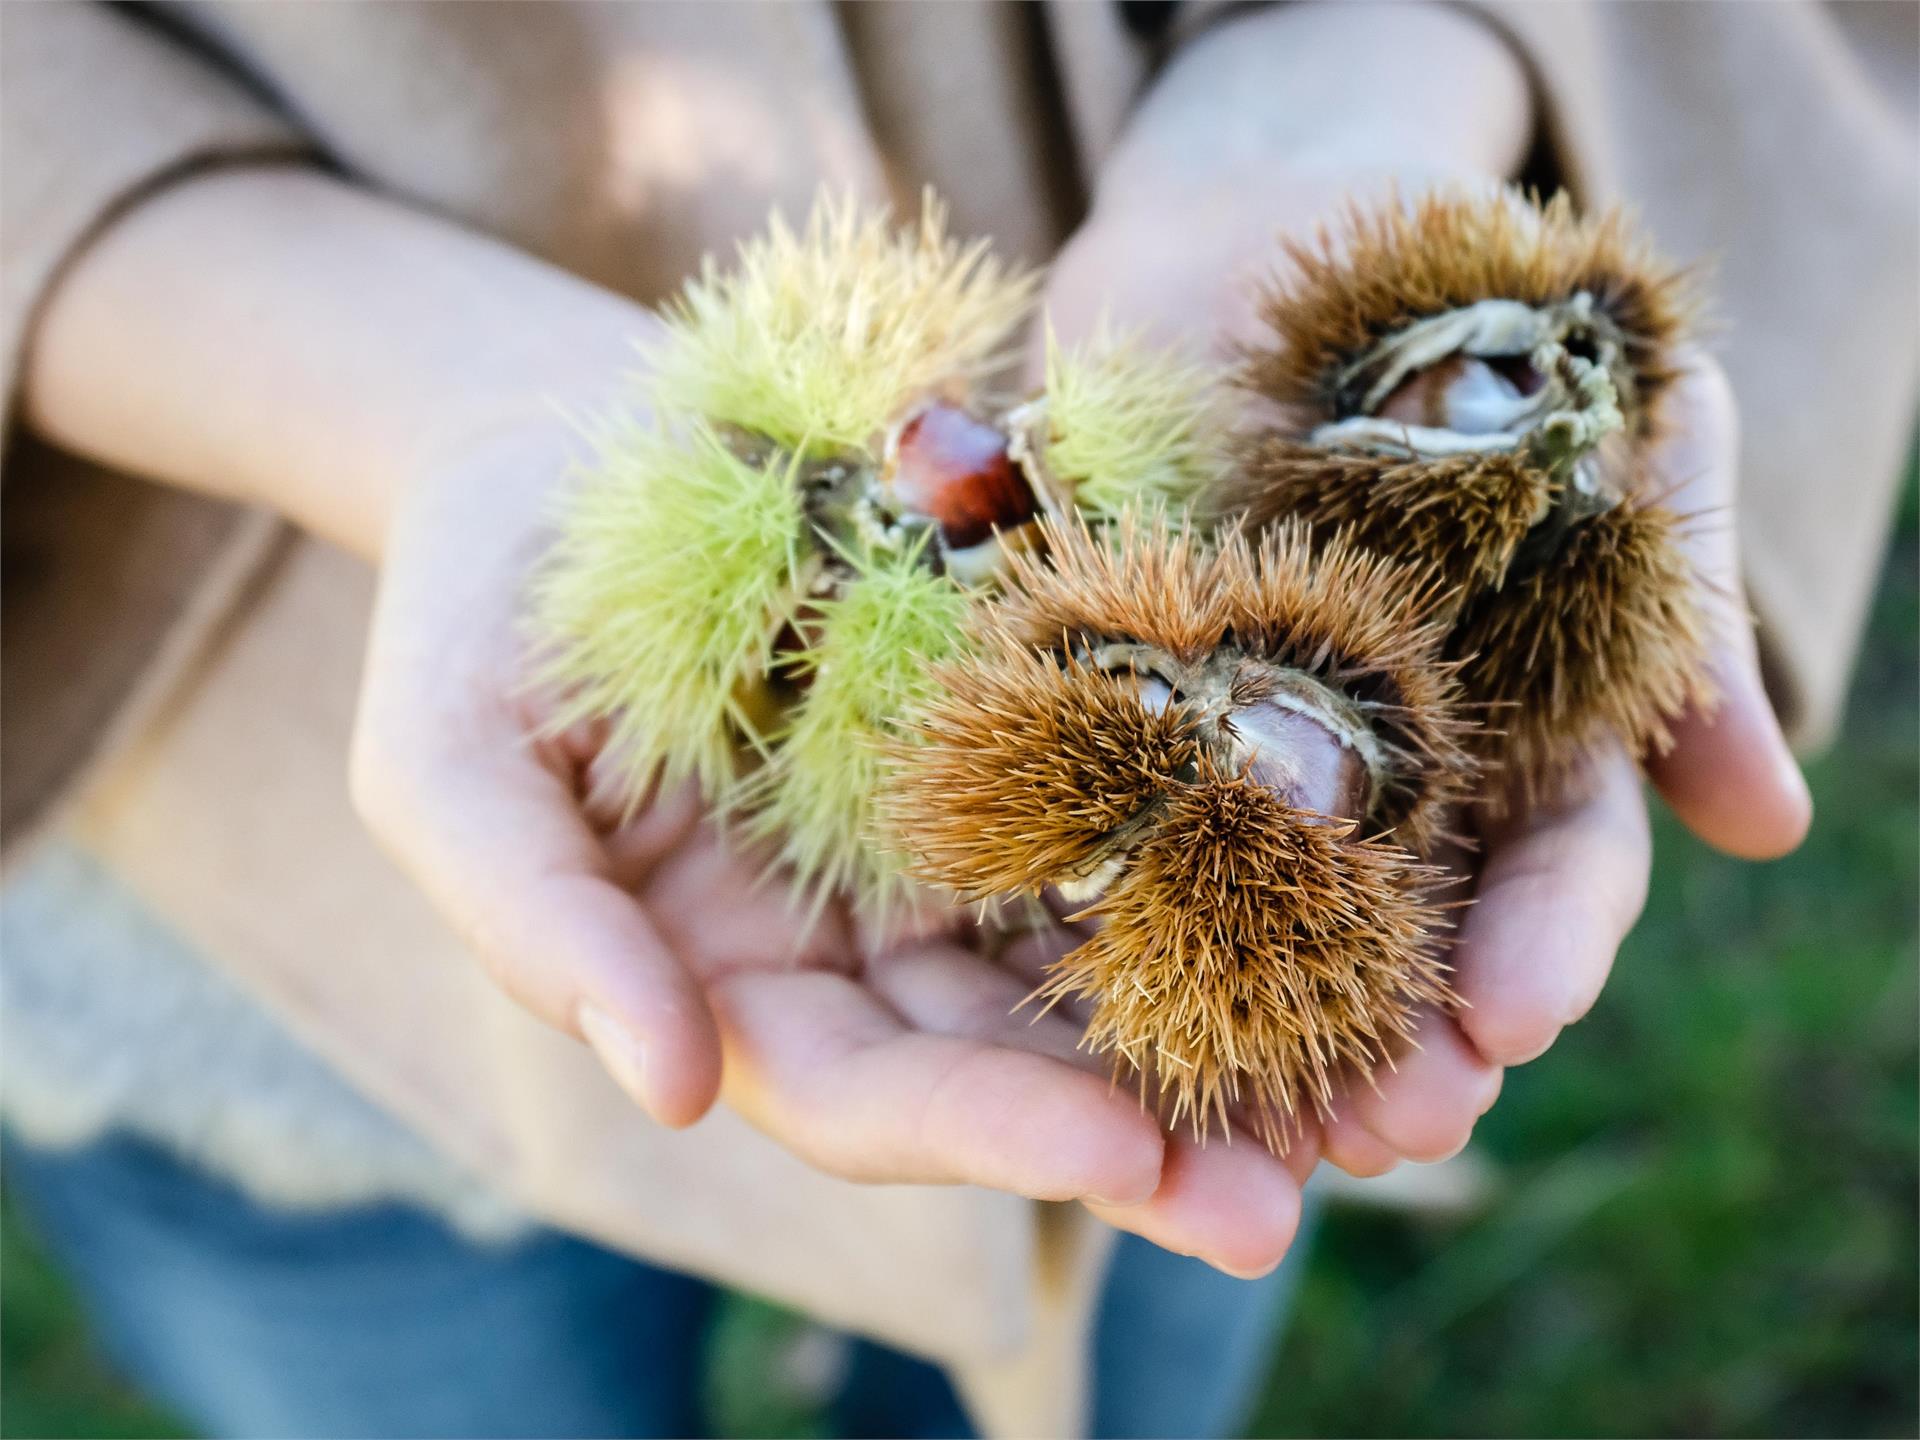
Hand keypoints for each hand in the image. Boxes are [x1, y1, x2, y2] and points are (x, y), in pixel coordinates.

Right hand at [350, 414, 1308, 1277]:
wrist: (577, 438)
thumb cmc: (483, 608)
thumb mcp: (448, 761)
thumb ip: (536, 924)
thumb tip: (672, 1092)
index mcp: (729, 982)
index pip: (862, 1096)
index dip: (983, 1136)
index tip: (1122, 1154)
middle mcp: (860, 940)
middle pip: (1013, 1063)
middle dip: (1148, 1134)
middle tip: (1291, 1196)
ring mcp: (951, 839)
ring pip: (1102, 959)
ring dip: (1232, 1029)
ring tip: (1375, 1091)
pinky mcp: (1028, 728)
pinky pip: (1141, 802)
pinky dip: (1233, 858)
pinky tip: (1343, 892)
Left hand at [1045, 23, 1810, 1185]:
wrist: (1265, 218)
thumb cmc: (1473, 312)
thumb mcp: (1624, 423)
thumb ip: (1677, 600)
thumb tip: (1764, 827)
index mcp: (1504, 722)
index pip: (1545, 859)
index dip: (1540, 941)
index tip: (1514, 1021)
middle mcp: (1360, 755)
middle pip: (1388, 919)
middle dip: (1388, 1028)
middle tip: (1376, 1131)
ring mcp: (1217, 727)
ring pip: (1232, 894)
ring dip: (1235, 1008)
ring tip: (1231, 1117)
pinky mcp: (1087, 682)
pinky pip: (1076, 788)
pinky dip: (1072, 877)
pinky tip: (1057, 969)